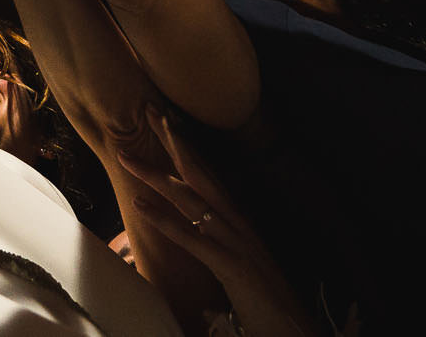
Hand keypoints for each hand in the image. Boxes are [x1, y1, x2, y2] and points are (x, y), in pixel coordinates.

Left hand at [116, 108, 316, 336]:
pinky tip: (141, 205)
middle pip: (200, 174)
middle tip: (147, 110)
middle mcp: (238, 224)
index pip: (208, 175)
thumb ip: (218, 242)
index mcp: (239, 221)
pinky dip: (165, 220)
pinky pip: (193, 239)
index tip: (163, 120)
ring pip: (192, 200)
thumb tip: (194, 229)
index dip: (186, 147)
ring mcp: (236, 243)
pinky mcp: (233, 267)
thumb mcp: (239, 262)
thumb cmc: (266, 300)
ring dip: (157, 176)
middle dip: (172, 142)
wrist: (298, 331)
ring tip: (127, 156)